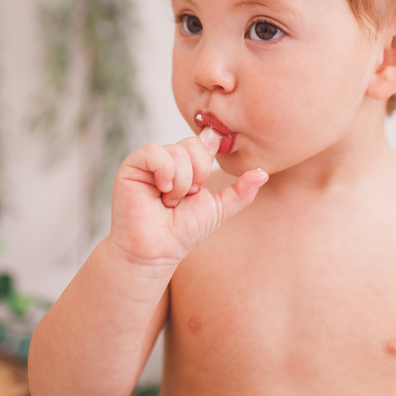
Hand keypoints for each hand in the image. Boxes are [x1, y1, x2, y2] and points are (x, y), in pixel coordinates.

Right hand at [108, 136, 267, 265]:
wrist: (156, 252)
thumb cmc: (182, 233)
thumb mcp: (217, 209)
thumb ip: (240, 192)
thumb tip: (263, 173)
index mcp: (187, 165)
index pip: (204, 143)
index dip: (206, 161)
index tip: (201, 186)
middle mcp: (168, 159)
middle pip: (193, 145)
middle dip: (197, 176)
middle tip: (184, 198)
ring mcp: (150, 161)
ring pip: (177, 151)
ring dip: (181, 183)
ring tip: (170, 202)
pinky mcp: (132, 165)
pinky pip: (155, 152)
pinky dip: (165, 173)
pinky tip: (161, 192)